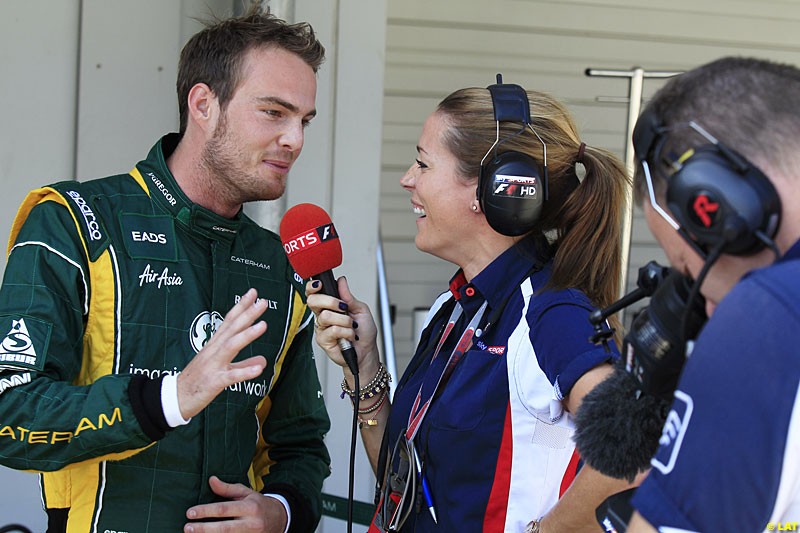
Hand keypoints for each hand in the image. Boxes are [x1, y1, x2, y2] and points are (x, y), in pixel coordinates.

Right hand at [177, 288, 267, 418]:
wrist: (175, 398)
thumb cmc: (198, 381)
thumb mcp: (223, 370)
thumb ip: (243, 364)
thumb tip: (263, 361)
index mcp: (214, 345)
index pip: (229, 321)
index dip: (241, 306)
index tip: (253, 293)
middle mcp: (213, 351)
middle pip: (231, 328)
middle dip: (247, 313)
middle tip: (262, 301)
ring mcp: (213, 365)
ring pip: (231, 346)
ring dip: (247, 335)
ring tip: (263, 325)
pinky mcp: (214, 382)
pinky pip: (231, 376)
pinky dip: (245, 371)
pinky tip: (259, 369)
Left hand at [184, 476, 286, 531]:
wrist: (279, 519)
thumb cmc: (258, 504)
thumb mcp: (246, 493)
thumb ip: (227, 489)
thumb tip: (211, 480)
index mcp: (250, 507)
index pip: (224, 509)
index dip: (206, 511)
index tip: (190, 513)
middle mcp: (251, 524)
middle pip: (224, 528)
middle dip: (204, 529)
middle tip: (187, 527)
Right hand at [305, 276, 379, 379]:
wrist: (367, 351)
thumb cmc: (364, 332)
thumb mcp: (360, 309)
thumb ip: (349, 296)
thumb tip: (341, 281)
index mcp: (330, 306)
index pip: (314, 293)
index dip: (312, 287)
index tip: (319, 284)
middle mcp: (323, 315)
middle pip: (313, 301)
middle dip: (331, 301)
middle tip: (343, 308)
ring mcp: (322, 328)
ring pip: (326, 316)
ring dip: (345, 321)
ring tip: (351, 326)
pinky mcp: (323, 340)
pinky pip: (333, 330)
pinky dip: (346, 332)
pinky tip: (349, 336)